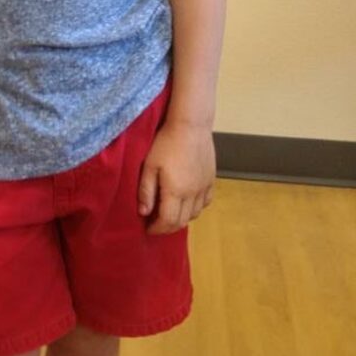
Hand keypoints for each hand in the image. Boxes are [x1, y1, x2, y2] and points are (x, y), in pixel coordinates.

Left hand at [138, 120, 215, 234]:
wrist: (190, 126)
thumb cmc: (166, 143)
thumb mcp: (150, 165)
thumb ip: (146, 191)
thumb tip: (144, 213)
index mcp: (175, 192)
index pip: (168, 221)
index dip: (157, 229)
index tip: (148, 229)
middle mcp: (192, 194)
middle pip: (182, 221)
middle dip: (168, 227)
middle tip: (157, 224)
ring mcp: (204, 187)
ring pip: (195, 214)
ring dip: (181, 218)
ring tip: (170, 213)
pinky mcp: (211, 180)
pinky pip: (205, 202)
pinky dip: (195, 208)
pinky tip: (187, 202)